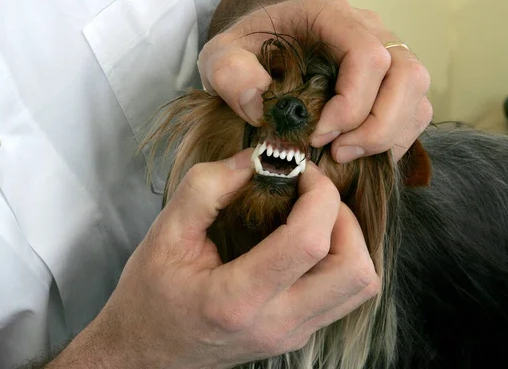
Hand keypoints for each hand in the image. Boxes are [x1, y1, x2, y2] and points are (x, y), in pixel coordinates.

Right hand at [48, 149, 378, 368]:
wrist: (145, 354)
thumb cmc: (148, 296)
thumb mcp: (165, 233)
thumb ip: (207, 186)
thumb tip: (257, 158)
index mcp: (237, 299)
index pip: (310, 241)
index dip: (318, 194)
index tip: (298, 171)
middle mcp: (276, 323)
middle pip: (356, 270)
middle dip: (344, 217)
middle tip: (310, 196)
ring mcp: (292, 334)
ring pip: (361, 286)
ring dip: (349, 240)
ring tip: (312, 217)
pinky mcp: (298, 334)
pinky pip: (345, 294)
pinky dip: (340, 258)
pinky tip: (305, 240)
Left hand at [198, 0, 432, 162]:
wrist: (262, 47)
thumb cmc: (247, 50)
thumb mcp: (221, 57)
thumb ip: (229, 74)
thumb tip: (260, 105)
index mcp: (328, 15)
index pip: (366, 55)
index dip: (351, 104)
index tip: (319, 135)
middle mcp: (367, 28)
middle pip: (406, 74)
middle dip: (377, 125)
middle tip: (338, 154)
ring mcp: (385, 50)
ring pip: (417, 92)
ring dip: (390, 133)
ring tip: (347, 155)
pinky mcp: (390, 77)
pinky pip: (415, 107)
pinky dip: (395, 137)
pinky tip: (360, 153)